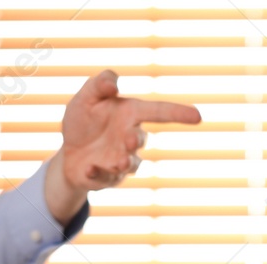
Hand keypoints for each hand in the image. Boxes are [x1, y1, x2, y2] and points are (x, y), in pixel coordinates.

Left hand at [43, 70, 202, 221]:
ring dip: (126, 162)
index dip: (178, 113)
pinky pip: (106, 177)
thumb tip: (114, 84)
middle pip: (141, 139)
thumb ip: (100, 83)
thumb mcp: (87, 96)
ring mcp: (122, 160)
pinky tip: (89, 169)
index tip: (198, 116)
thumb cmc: (83, 121)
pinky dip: (98, 174)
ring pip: (131, 163)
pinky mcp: (108, 177)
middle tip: (129, 139)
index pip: (158, 112)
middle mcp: (130, 138)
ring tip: (119, 161)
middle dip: (136, 139)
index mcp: (130, 114)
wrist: (69, 152)